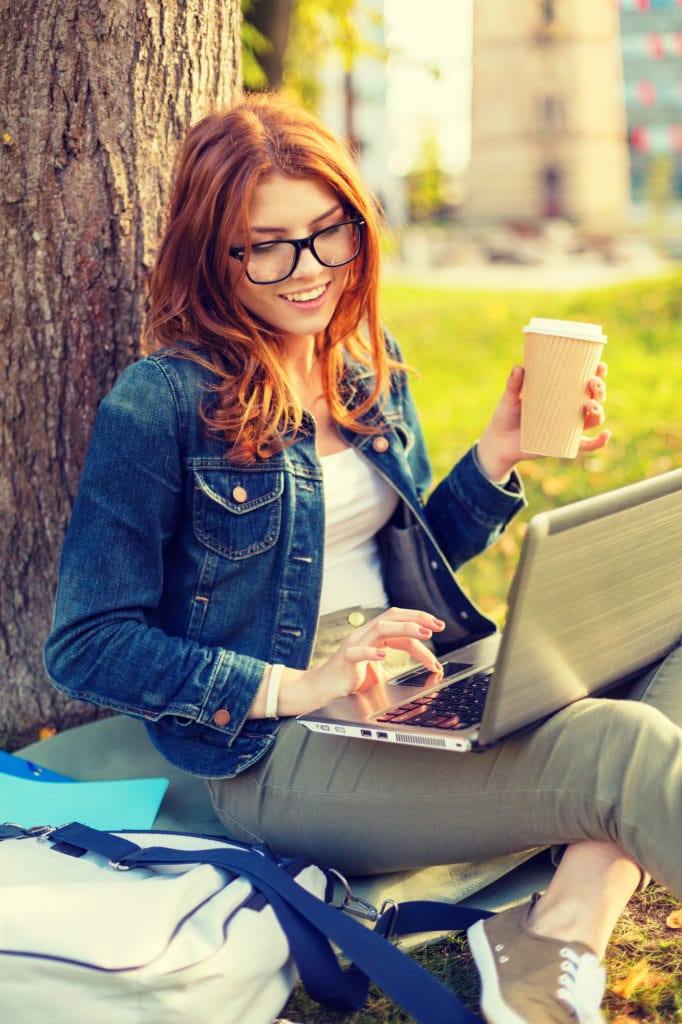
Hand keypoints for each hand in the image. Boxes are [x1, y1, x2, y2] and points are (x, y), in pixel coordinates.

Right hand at [276, 607, 444, 717]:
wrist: (323, 689)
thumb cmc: (351, 680)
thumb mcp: (380, 673)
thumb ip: (398, 669)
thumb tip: (424, 675)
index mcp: (373, 635)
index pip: (400, 623)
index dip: (420, 625)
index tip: (438, 629)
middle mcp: (365, 634)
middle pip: (392, 616)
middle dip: (417, 618)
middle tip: (437, 626)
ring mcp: (354, 644)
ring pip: (381, 628)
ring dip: (405, 629)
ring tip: (424, 634)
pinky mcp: (346, 659)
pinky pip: (358, 652)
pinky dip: (371, 653)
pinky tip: (384, 657)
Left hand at [476, 363, 610, 481]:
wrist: (499, 442)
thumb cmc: (507, 415)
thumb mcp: (510, 398)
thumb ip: (514, 384)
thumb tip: (519, 368)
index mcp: (561, 393)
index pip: (584, 380)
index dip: (597, 373)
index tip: (599, 365)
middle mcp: (570, 409)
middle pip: (595, 398)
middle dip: (599, 389)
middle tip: (592, 382)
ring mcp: (569, 427)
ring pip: (593, 419)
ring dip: (598, 411)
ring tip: (590, 405)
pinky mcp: (565, 444)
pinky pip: (587, 445)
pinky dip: (599, 442)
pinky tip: (606, 435)